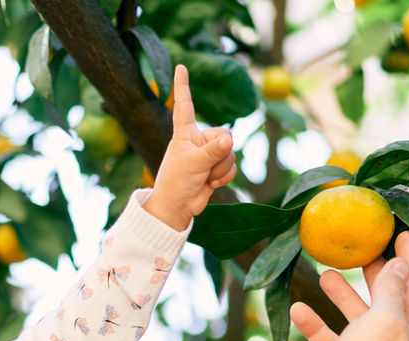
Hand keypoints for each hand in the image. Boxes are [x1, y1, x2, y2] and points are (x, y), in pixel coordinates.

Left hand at [142, 65, 236, 230]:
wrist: (178, 207)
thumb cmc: (176, 182)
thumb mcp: (193, 164)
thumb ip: (213, 151)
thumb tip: (230, 139)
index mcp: (185, 132)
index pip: (184, 105)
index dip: (182, 86)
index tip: (180, 66)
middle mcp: (198, 139)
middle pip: (224, 134)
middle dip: (219, 153)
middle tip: (203, 167)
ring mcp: (208, 153)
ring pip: (230, 152)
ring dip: (220, 168)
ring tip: (204, 177)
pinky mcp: (216, 167)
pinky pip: (232, 166)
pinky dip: (224, 176)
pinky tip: (210, 184)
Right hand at [291, 231, 408, 340]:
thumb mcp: (384, 321)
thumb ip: (392, 290)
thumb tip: (400, 266)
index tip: (404, 232)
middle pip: (390, 300)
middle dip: (377, 272)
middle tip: (365, 247)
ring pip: (360, 318)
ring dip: (343, 295)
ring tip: (326, 271)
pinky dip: (319, 325)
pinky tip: (299, 309)